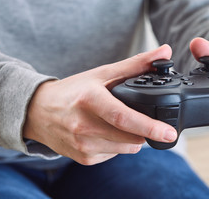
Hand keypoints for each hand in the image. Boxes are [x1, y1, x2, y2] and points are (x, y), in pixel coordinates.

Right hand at [24, 45, 177, 164]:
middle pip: (131, 137)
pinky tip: (107, 132)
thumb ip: (136, 64)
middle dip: (146, 130)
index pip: (124, 118)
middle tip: (145, 117)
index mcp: (90, 100)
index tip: (170, 133)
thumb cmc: (73, 91)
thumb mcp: (103, 73)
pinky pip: (115, 154)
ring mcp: (83, 145)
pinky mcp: (84, 158)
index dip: (150, 127)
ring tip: (119, 122)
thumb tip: (166, 51)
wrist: (38, 112)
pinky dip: (119, 144)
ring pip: (127, 148)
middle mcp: (84, 126)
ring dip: (133, 137)